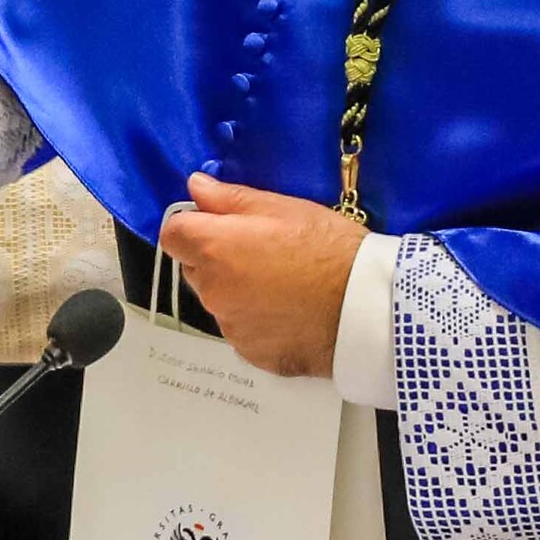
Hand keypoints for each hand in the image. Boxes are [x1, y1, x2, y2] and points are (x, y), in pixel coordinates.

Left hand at [156, 175, 364, 377]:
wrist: (366, 309)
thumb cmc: (328, 247)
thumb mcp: (284, 209)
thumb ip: (231, 199)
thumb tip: (194, 186)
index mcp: (214, 250)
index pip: (172, 235)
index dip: (192, 226)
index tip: (220, 225)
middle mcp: (211, 292)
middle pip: (195, 269)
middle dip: (217, 259)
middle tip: (263, 253)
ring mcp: (230, 327)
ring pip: (221, 302)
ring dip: (238, 292)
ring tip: (284, 286)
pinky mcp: (250, 353)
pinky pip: (244, 331)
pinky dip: (259, 322)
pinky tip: (292, 314)